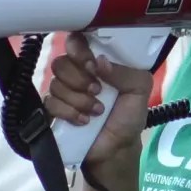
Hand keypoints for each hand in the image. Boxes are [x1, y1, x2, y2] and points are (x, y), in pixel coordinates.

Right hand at [44, 33, 153, 182]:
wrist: (116, 150)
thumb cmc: (128, 116)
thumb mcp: (140, 90)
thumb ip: (127, 71)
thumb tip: (100, 62)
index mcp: (95, 62)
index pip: (76, 41)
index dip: (79, 49)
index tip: (92, 65)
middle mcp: (76, 73)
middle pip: (61, 62)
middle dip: (80, 79)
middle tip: (98, 91)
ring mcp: (62, 92)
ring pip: (55, 83)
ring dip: (78, 99)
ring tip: (96, 111)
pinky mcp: (53, 111)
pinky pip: (50, 103)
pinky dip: (69, 112)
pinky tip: (83, 121)